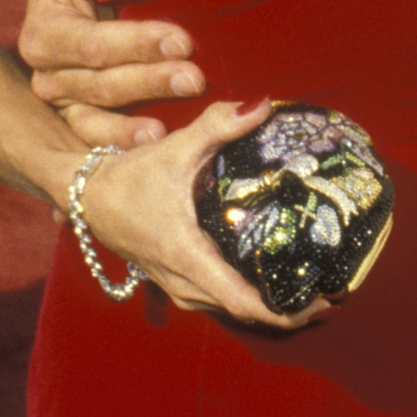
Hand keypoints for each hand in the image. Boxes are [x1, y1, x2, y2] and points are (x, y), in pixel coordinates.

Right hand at [0, 0, 206, 147]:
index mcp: (44, 34)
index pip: (91, 45)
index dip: (135, 43)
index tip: (181, 39)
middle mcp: (49, 74)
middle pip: (101, 84)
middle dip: (150, 79)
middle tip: (195, 76)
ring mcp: (66, 104)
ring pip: (101, 115)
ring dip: (139, 121)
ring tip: (178, 122)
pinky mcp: (83, 123)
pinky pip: (97, 141)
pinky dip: (124, 142)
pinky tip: (158, 141)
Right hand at [65, 98, 326, 332]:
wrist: (87, 194)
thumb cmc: (130, 176)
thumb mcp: (176, 149)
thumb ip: (219, 126)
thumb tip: (264, 105)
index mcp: (188, 257)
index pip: (241, 301)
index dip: (283, 312)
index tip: (320, 305)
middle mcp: (183, 282)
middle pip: (242, 311)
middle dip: (286, 309)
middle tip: (328, 293)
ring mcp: (176, 286)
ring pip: (227, 308)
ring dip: (265, 305)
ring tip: (306, 289)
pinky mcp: (173, 281)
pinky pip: (214, 299)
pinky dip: (243, 297)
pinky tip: (268, 279)